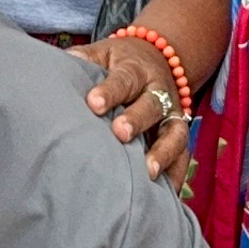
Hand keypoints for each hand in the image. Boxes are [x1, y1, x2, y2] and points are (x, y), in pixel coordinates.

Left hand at [68, 36, 193, 182]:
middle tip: (120, 134)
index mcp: (135, 69)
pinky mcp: (178, 134)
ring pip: (174, 133)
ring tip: (148, 172)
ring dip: (163, 152)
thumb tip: (65, 65)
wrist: (158, 58)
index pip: (123, 79)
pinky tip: (167, 194)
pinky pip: (184, 155)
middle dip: (136, 120)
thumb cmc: (118, 62)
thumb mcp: (102, 53)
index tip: (93, 103)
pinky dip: (177, 174)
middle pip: (151, 105)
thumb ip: (85, 60)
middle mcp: (158, 91)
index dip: (109, 91)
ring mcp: (171, 114)